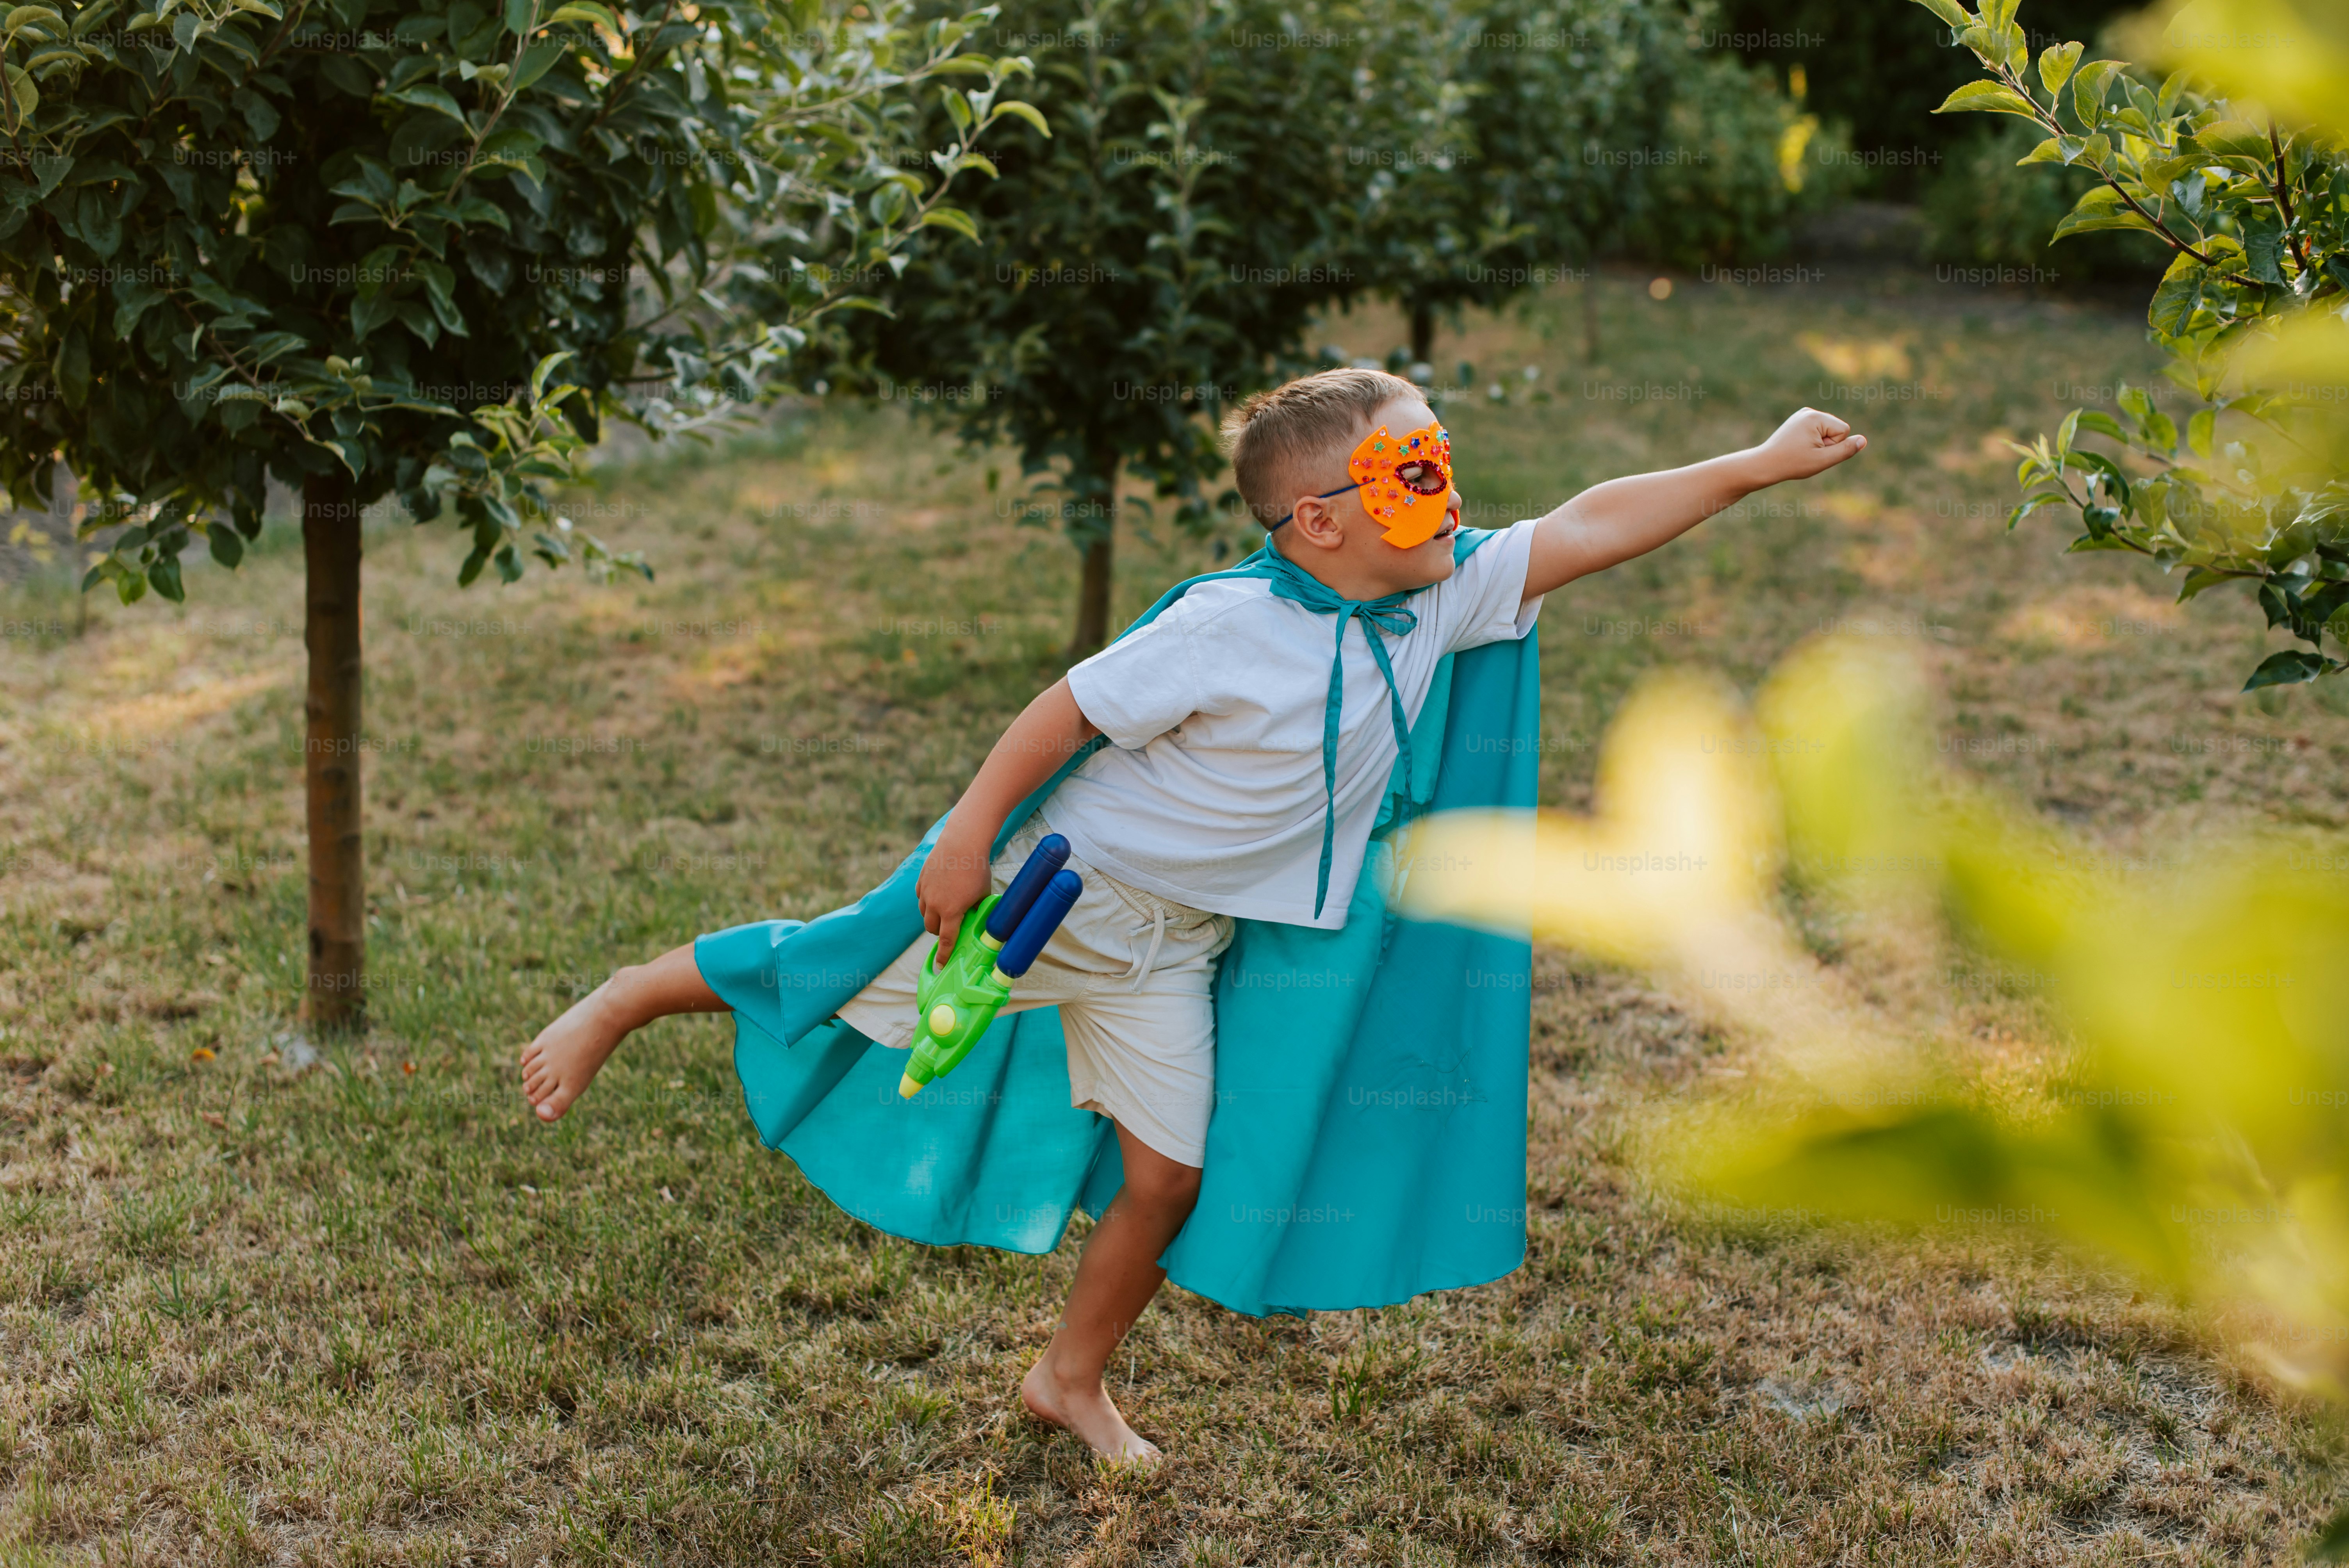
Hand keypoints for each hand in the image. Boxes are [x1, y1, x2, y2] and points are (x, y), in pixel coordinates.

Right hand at [917, 825, 991, 961]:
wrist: (962, 842)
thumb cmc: (976, 869)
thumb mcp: (983, 894)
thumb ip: (977, 910)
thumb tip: (976, 921)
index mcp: (951, 911)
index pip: (946, 940)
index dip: (943, 955)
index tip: (940, 966)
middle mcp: (934, 904)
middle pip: (931, 928)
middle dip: (940, 931)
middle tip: (950, 927)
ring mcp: (925, 891)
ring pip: (924, 913)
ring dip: (933, 916)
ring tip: (945, 908)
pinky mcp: (921, 880)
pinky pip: (921, 897)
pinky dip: (928, 900)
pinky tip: (939, 892)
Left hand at [1752, 407, 1865, 483]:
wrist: (1765, 464)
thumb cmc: (1793, 463)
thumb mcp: (1823, 460)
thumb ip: (1845, 450)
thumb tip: (1863, 440)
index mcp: (1815, 416)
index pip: (1843, 430)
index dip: (1833, 445)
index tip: (1813, 451)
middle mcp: (1808, 411)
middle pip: (1836, 429)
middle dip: (1826, 444)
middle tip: (1806, 452)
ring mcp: (1802, 415)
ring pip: (1827, 431)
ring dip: (1819, 444)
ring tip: (1801, 450)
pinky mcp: (1799, 421)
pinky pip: (1817, 432)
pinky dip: (1811, 441)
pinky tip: (1798, 446)